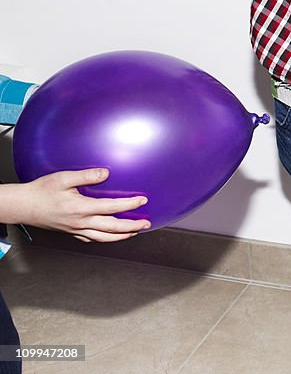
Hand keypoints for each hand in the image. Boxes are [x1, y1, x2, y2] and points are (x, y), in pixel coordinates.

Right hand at [13, 168, 149, 241]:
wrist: (22, 206)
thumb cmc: (40, 191)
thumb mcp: (63, 178)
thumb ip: (86, 176)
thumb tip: (106, 173)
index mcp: (81, 208)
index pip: (112, 207)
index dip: (130, 204)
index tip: (143, 200)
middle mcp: (80, 222)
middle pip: (112, 228)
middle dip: (132, 226)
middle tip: (147, 223)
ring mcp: (75, 230)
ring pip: (103, 238)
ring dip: (121, 236)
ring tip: (135, 232)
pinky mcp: (70, 232)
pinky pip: (91, 239)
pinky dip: (105, 239)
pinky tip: (111, 236)